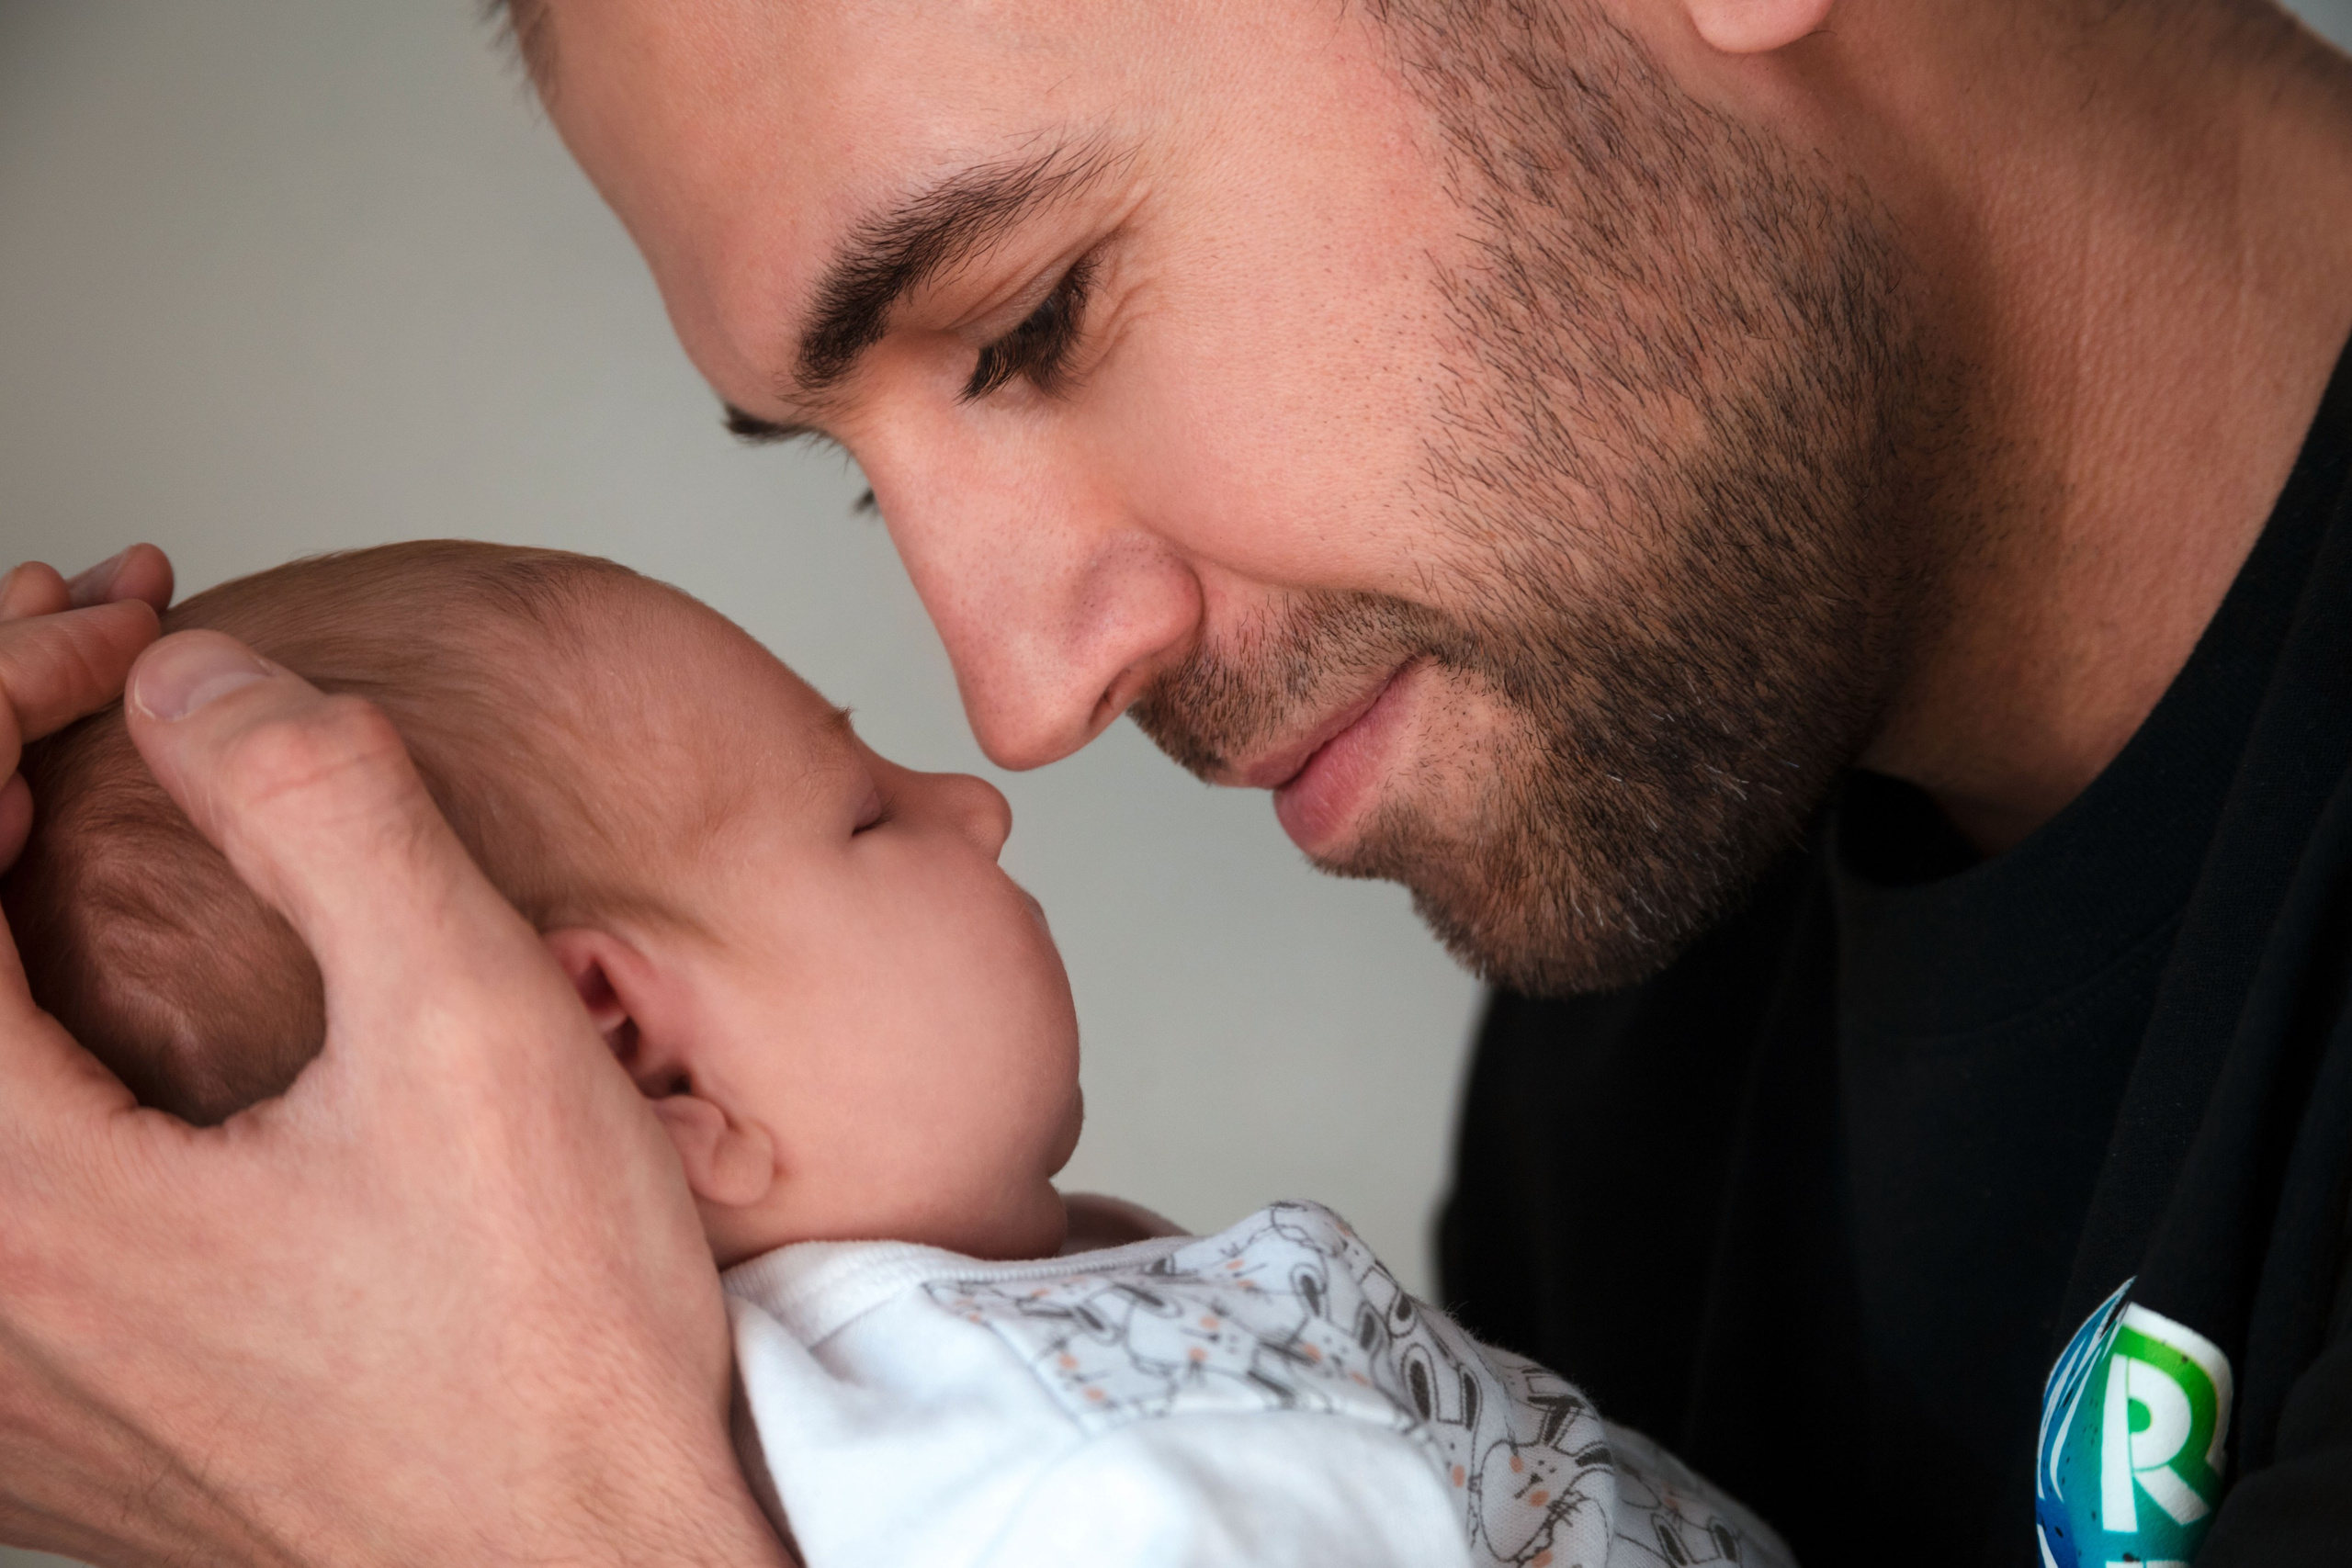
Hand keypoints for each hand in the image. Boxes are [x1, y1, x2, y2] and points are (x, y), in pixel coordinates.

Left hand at [0, 567, 788, 1566]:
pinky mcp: (54, 1391)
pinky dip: (15, 1008)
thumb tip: (200, 680)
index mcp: (16, 1197)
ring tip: (77, 768)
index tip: (132, 622)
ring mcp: (1, 1358)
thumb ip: (331, 815)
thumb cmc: (553, 1359)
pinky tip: (101, 965)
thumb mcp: (477, 1038)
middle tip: (82, 648)